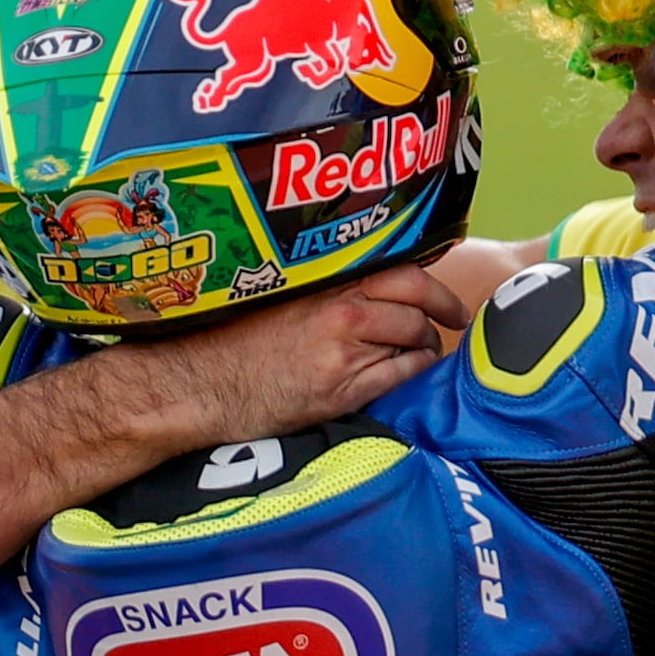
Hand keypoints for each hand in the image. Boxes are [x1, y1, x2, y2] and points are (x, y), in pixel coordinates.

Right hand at [109, 265, 457, 448]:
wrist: (199, 383)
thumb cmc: (230, 340)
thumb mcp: (277, 296)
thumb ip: (320, 286)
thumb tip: (361, 282)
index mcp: (323, 280)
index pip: (396, 265)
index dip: (429, 274)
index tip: (440, 284)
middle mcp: (340, 309)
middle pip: (417, 297)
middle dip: (445, 307)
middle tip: (454, 317)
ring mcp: (345, 351)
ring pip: (414, 339)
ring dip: (426, 345)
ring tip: (424, 349)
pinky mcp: (343, 390)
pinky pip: (399, 376)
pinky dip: (413, 372)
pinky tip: (408, 373)